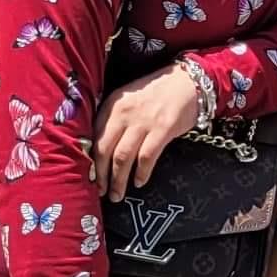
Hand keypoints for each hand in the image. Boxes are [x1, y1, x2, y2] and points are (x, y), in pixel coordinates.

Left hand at [93, 67, 203, 194]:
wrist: (187, 81)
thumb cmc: (156, 93)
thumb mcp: (128, 100)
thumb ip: (114, 120)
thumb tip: (101, 151)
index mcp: (112, 105)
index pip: (94, 138)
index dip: (90, 162)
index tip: (89, 178)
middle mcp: (124, 113)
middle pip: (105, 150)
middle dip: (101, 176)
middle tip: (101, 193)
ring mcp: (144, 121)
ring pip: (123, 157)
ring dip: (119, 180)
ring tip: (117, 194)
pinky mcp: (163, 129)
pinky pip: (147, 157)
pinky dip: (141, 173)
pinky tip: (139, 182)